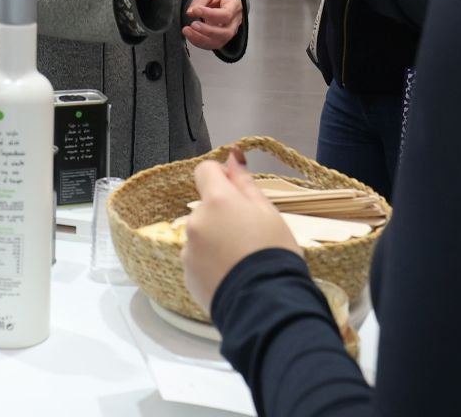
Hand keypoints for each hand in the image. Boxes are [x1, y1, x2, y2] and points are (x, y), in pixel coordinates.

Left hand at [182, 148, 298, 315]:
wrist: (266, 304)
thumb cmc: (273, 254)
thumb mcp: (268, 213)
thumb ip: (245, 183)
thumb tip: (233, 157)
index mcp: (217, 200)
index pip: (205, 170)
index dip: (220, 176)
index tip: (235, 191)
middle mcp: (196, 222)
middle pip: (206, 207)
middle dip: (223, 214)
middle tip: (250, 234)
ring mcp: (189, 249)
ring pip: (202, 234)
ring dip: (216, 239)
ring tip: (242, 259)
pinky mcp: (188, 274)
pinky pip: (198, 259)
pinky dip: (211, 262)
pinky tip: (232, 274)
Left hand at [184, 0, 243, 51]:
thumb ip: (200, 0)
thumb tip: (190, 13)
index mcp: (234, 4)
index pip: (226, 14)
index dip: (210, 14)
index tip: (195, 10)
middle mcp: (235, 20)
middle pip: (226, 32)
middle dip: (207, 31)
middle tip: (192, 24)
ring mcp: (230, 30)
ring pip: (219, 42)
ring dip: (201, 39)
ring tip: (187, 31)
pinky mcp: (222, 37)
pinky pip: (213, 45)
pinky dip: (200, 43)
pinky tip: (190, 35)